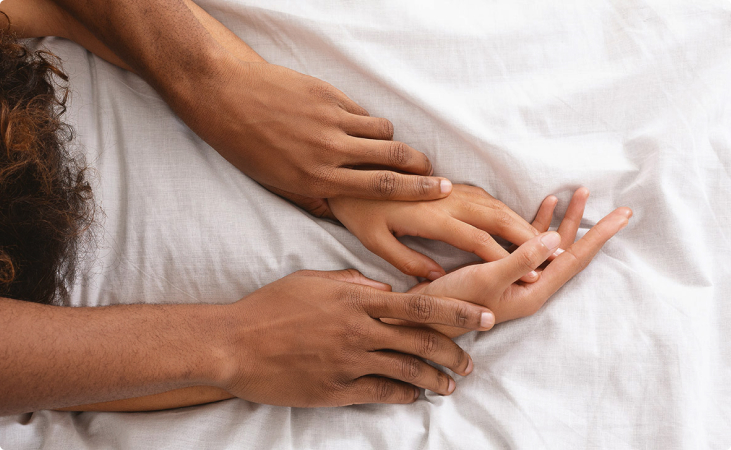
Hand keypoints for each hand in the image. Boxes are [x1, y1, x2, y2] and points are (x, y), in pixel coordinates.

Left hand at [186, 58, 451, 203]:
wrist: (224, 97)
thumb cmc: (246, 147)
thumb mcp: (276, 184)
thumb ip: (312, 198)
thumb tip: (338, 211)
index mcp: (317, 178)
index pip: (381, 188)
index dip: (417, 190)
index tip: (442, 190)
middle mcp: (329, 151)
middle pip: (393, 158)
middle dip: (422, 167)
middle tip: (437, 173)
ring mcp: (330, 120)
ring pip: (382, 131)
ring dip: (393, 142)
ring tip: (393, 149)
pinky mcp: (328, 95)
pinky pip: (361, 111)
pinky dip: (366, 121)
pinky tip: (357, 126)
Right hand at [217, 269, 494, 405]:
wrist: (233, 344)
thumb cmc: (270, 307)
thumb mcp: (312, 281)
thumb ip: (352, 283)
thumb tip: (384, 290)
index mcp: (355, 300)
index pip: (419, 304)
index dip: (456, 311)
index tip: (484, 316)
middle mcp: (358, 331)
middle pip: (421, 342)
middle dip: (454, 352)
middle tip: (471, 360)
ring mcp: (348, 363)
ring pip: (406, 372)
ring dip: (434, 380)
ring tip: (451, 385)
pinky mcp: (335, 390)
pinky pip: (380, 393)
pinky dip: (403, 396)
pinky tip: (414, 397)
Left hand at [328, 184, 546, 280]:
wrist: (351, 171)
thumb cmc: (360, 212)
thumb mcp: (376, 242)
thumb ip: (408, 261)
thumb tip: (438, 277)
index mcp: (430, 217)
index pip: (476, 239)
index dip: (505, 257)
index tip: (530, 274)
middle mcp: (446, 200)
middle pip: (496, 217)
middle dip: (528, 237)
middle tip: (556, 255)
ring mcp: (449, 189)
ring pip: (495, 204)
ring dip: (522, 222)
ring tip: (547, 240)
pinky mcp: (449, 184)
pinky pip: (486, 197)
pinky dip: (507, 211)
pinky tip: (519, 223)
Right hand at [401, 188, 631, 337]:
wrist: (424, 316)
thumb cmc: (454, 302)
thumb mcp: (488, 278)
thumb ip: (522, 259)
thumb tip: (556, 238)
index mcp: (535, 291)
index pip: (576, 260)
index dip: (600, 236)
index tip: (624, 216)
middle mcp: (532, 286)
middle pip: (568, 251)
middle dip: (587, 224)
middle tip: (611, 204)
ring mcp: (519, 280)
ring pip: (550, 246)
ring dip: (565, 220)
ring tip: (578, 194)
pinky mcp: (503, 271)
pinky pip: (529, 244)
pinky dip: (538, 224)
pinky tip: (544, 207)